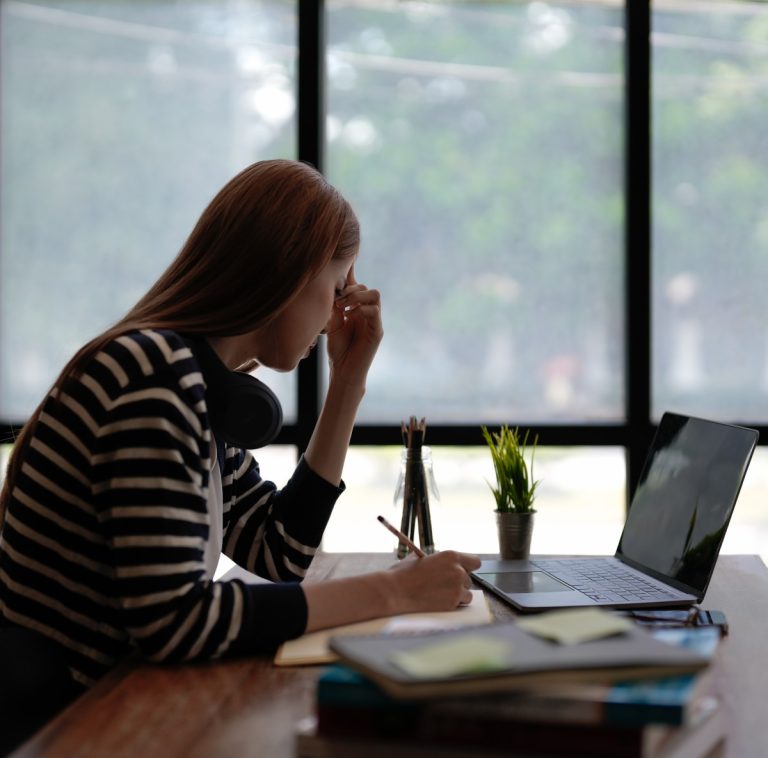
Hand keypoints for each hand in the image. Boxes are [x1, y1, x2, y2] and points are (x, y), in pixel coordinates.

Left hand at [324, 265, 382, 387]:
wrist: (343, 371)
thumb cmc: (338, 349)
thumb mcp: (332, 323)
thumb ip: (335, 306)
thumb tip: (332, 286)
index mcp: (355, 308)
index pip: (356, 286)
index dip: (352, 272)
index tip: (347, 259)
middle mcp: (366, 312)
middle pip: (366, 287)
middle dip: (351, 289)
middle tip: (338, 300)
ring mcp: (373, 321)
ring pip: (374, 294)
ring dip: (358, 296)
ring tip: (344, 306)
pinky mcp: (377, 331)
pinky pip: (375, 312)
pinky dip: (363, 309)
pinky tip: (351, 315)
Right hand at [386, 550, 481, 613]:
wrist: (394, 591)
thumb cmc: (403, 574)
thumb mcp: (420, 558)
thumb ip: (435, 560)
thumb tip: (440, 562)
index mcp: (451, 556)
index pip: (475, 562)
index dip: (468, 567)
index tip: (463, 571)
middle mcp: (458, 571)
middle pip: (469, 579)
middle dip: (459, 582)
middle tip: (443, 585)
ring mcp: (457, 588)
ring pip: (467, 594)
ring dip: (458, 595)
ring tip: (440, 594)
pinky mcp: (453, 603)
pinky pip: (460, 604)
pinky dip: (453, 605)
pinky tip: (439, 601)